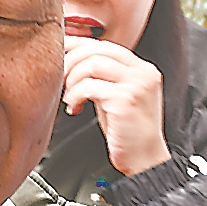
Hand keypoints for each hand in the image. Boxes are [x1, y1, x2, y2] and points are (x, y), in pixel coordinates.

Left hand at [63, 37, 169, 176]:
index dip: (78, 45)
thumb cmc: (128, 134)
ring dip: (73, 79)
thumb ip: (102, 78)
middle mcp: (142, 73)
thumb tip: (74, 62)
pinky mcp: (125, 100)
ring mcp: (136, 85)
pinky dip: (76, 95)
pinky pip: (90, 86)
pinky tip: (74, 107)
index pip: (105, 45)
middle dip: (72, 61)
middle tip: (61, 78)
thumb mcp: (116, 97)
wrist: (145, 161)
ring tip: (69, 96)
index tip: (61, 52)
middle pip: (97, 49)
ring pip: (92, 64)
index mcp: (141, 69)